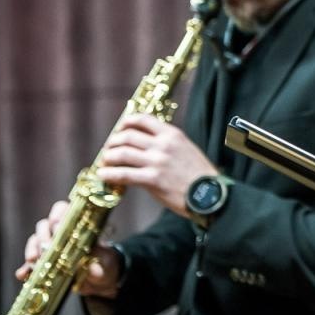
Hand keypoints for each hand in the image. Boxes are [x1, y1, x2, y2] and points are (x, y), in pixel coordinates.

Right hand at [14, 200, 123, 298]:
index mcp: (78, 226)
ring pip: (35, 240)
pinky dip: (25, 268)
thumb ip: (100, 267)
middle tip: (46, 248)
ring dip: (32, 249)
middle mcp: (61, 233)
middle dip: (43, 235)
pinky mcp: (44, 263)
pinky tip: (23, 275)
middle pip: (45, 225)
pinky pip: (30, 262)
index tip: (57, 226)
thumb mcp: (106, 265)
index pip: (64, 210)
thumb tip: (94, 269)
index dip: (58, 215)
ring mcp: (51, 247)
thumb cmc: (105, 265)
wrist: (101, 280)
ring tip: (34, 261)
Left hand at [96, 113, 216, 215]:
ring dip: (108, 157)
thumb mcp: (187, 150)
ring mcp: (157, 161)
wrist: (211, 195)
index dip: (126, 123)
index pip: (143, 119)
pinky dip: (109, 174)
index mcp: (173, 134)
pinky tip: (104, 176)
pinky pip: (123, 174)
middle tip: (109, 150)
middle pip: (127, 136)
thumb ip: (167, 146)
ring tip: (104, 164)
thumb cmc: (200, 176)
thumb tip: (144, 149)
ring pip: (122, 153)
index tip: (120, 130)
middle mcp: (164, 144)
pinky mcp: (153, 179)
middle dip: (113, 142)